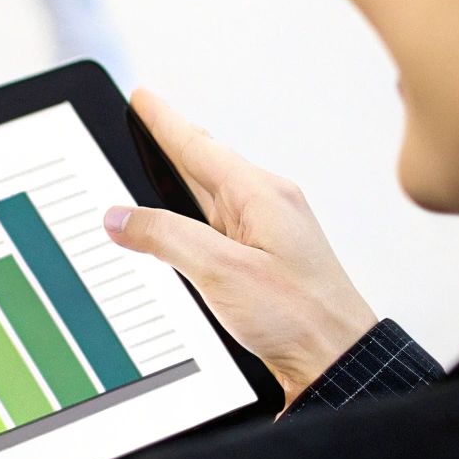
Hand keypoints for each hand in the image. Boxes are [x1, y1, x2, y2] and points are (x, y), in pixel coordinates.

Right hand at [102, 89, 379, 408]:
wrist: (337, 361)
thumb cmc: (297, 317)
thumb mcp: (219, 270)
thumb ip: (164, 237)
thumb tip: (120, 218)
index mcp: (261, 195)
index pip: (198, 146)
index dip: (164, 121)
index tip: (141, 97)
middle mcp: (267, 206)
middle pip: (206, 164)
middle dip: (172, 141)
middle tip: (144, 117)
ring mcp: (270, 232)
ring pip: (212, 195)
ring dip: (182, 178)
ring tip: (156, 160)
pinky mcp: (267, 259)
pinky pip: (220, 224)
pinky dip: (194, 214)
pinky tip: (184, 224)